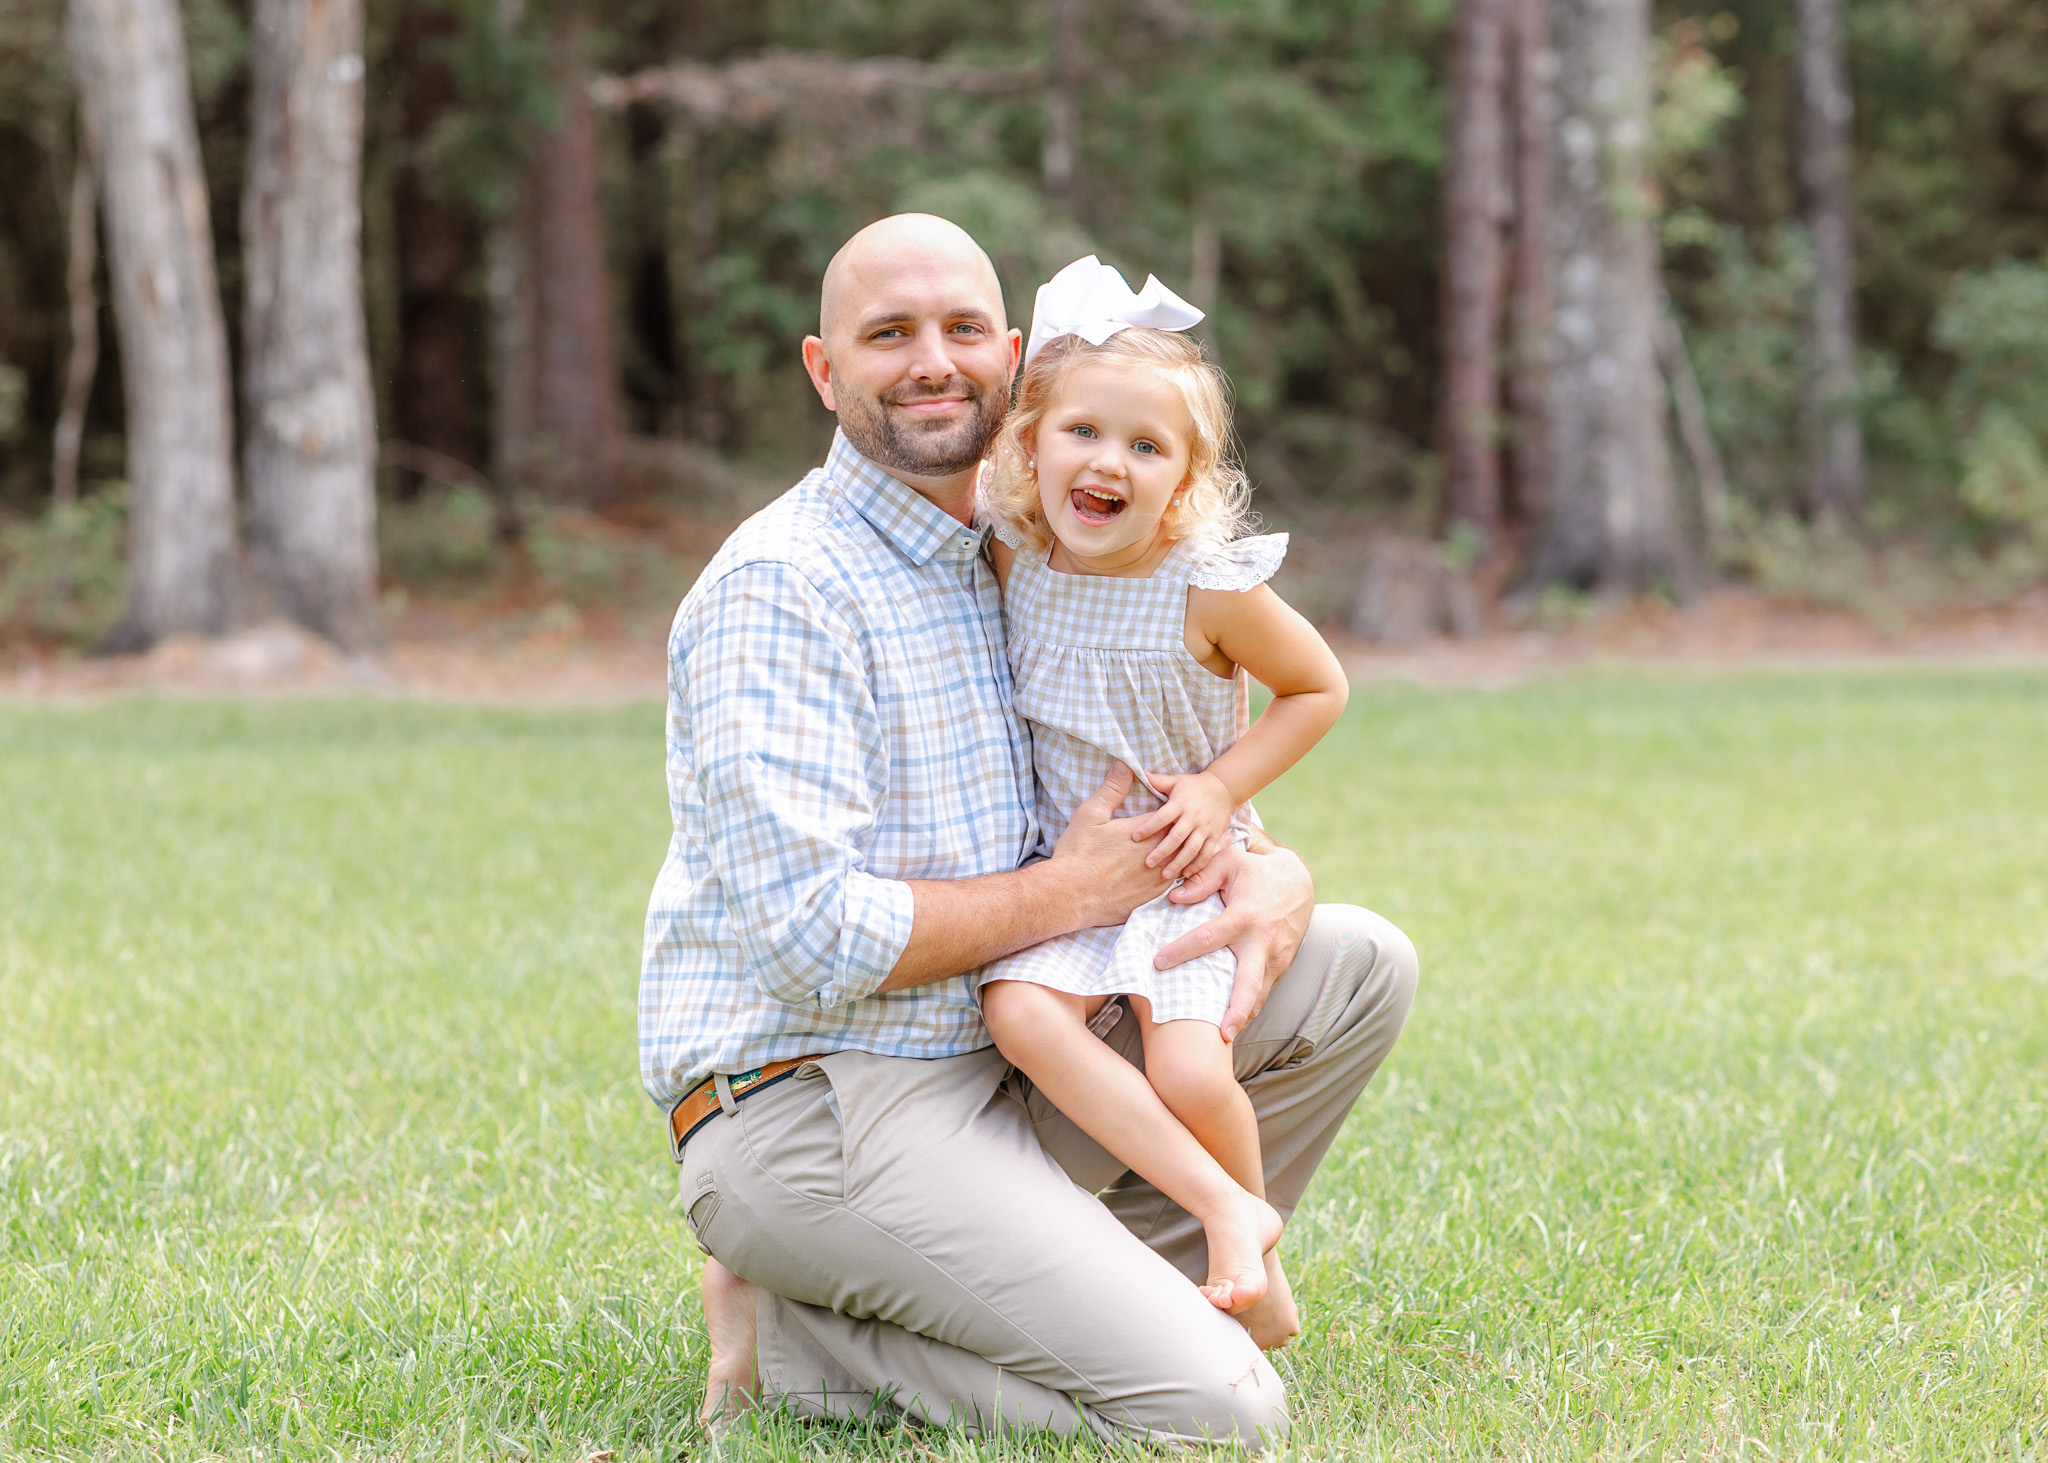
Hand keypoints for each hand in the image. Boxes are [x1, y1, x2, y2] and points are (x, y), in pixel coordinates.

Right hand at [1047, 763, 1172, 926]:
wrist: (1070, 894)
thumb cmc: (1078, 853)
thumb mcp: (1090, 815)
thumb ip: (1112, 790)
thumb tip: (1125, 765)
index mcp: (1143, 831)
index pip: (1169, 816)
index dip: (1170, 812)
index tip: (1172, 809)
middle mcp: (1154, 854)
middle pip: (1178, 839)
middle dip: (1180, 832)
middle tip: (1188, 826)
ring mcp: (1154, 879)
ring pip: (1179, 864)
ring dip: (1182, 856)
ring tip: (1188, 851)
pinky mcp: (1149, 898)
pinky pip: (1172, 887)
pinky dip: (1176, 879)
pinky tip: (1173, 876)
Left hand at [1125, 770, 1234, 878]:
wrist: (1224, 788)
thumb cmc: (1193, 786)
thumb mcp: (1176, 780)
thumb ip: (1158, 780)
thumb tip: (1140, 771)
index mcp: (1180, 803)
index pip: (1162, 817)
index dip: (1148, 827)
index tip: (1134, 837)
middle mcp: (1193, 817)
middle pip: (1176, 837)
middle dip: (1162, 851)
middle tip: (1147, 863)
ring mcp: (1205, 828)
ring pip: (1191, 849)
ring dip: (1178, 863)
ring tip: (1164, 875)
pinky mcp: (1214, 836)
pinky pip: (1207, 853)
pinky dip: (1197, 865)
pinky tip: (1186, 874)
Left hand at [1154, 837, 1312, 1041]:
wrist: (1299, 881)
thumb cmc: (1256, 871)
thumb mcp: (1229, 862)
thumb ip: (1201, 879)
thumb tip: (1174, 896)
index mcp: (1245, 917)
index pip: (1209, 938)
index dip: (1182, 950)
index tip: (1157, 963)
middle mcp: (1262, 942)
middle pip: (1250, 984)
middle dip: (1236, 1011)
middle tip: (1221, 1035)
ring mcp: (1275, 958)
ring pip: (1260, 994)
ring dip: (1243, 1017)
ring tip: (1224, 1039)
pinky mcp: (1281, 965)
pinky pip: (1263, 990)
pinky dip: (1249, 1007)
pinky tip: (1231, 1023)